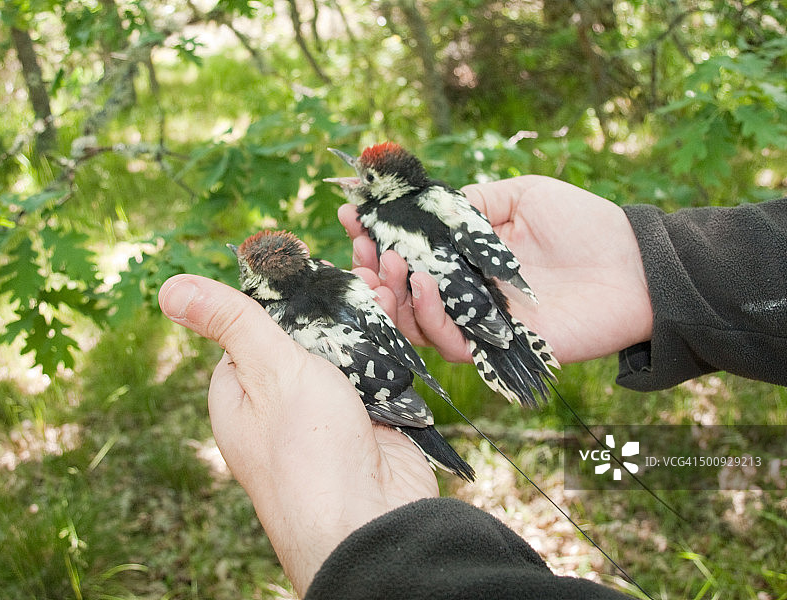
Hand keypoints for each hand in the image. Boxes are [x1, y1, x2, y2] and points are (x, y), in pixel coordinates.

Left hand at [158, 275, 437, 595]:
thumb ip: (231, 321)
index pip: (254, 326)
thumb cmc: (308, 449)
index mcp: (240, 391)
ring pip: (346, 351)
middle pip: (307, 335)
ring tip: (391, 282)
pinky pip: (376, 374)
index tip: (316, 265)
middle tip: (369, 271)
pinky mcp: (367, 421)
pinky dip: (389, 348)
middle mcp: (280, 403)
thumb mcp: (267, 370)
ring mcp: (327, 413)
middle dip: (337, 304)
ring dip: (368, 320)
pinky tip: (402, 317)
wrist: (370, 522)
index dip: (287, 294)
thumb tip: (169, 288)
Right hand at [339, 175, 652, 364]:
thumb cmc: (583, 225)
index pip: (411, 252)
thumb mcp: (521, 195)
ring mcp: (479, 323)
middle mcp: (466, 293)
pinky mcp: (497, 349)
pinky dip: (429, 317)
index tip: (351, 216)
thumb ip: (471, 203)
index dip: (378, 236)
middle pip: (403, 291)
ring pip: (416, 321)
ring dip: (393, 294)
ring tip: (387, 263)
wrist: (635, 266)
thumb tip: (422, 205)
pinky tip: (424, 283)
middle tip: (361, 248)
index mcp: (467, 258)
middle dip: (374, 269)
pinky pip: (450, 342)